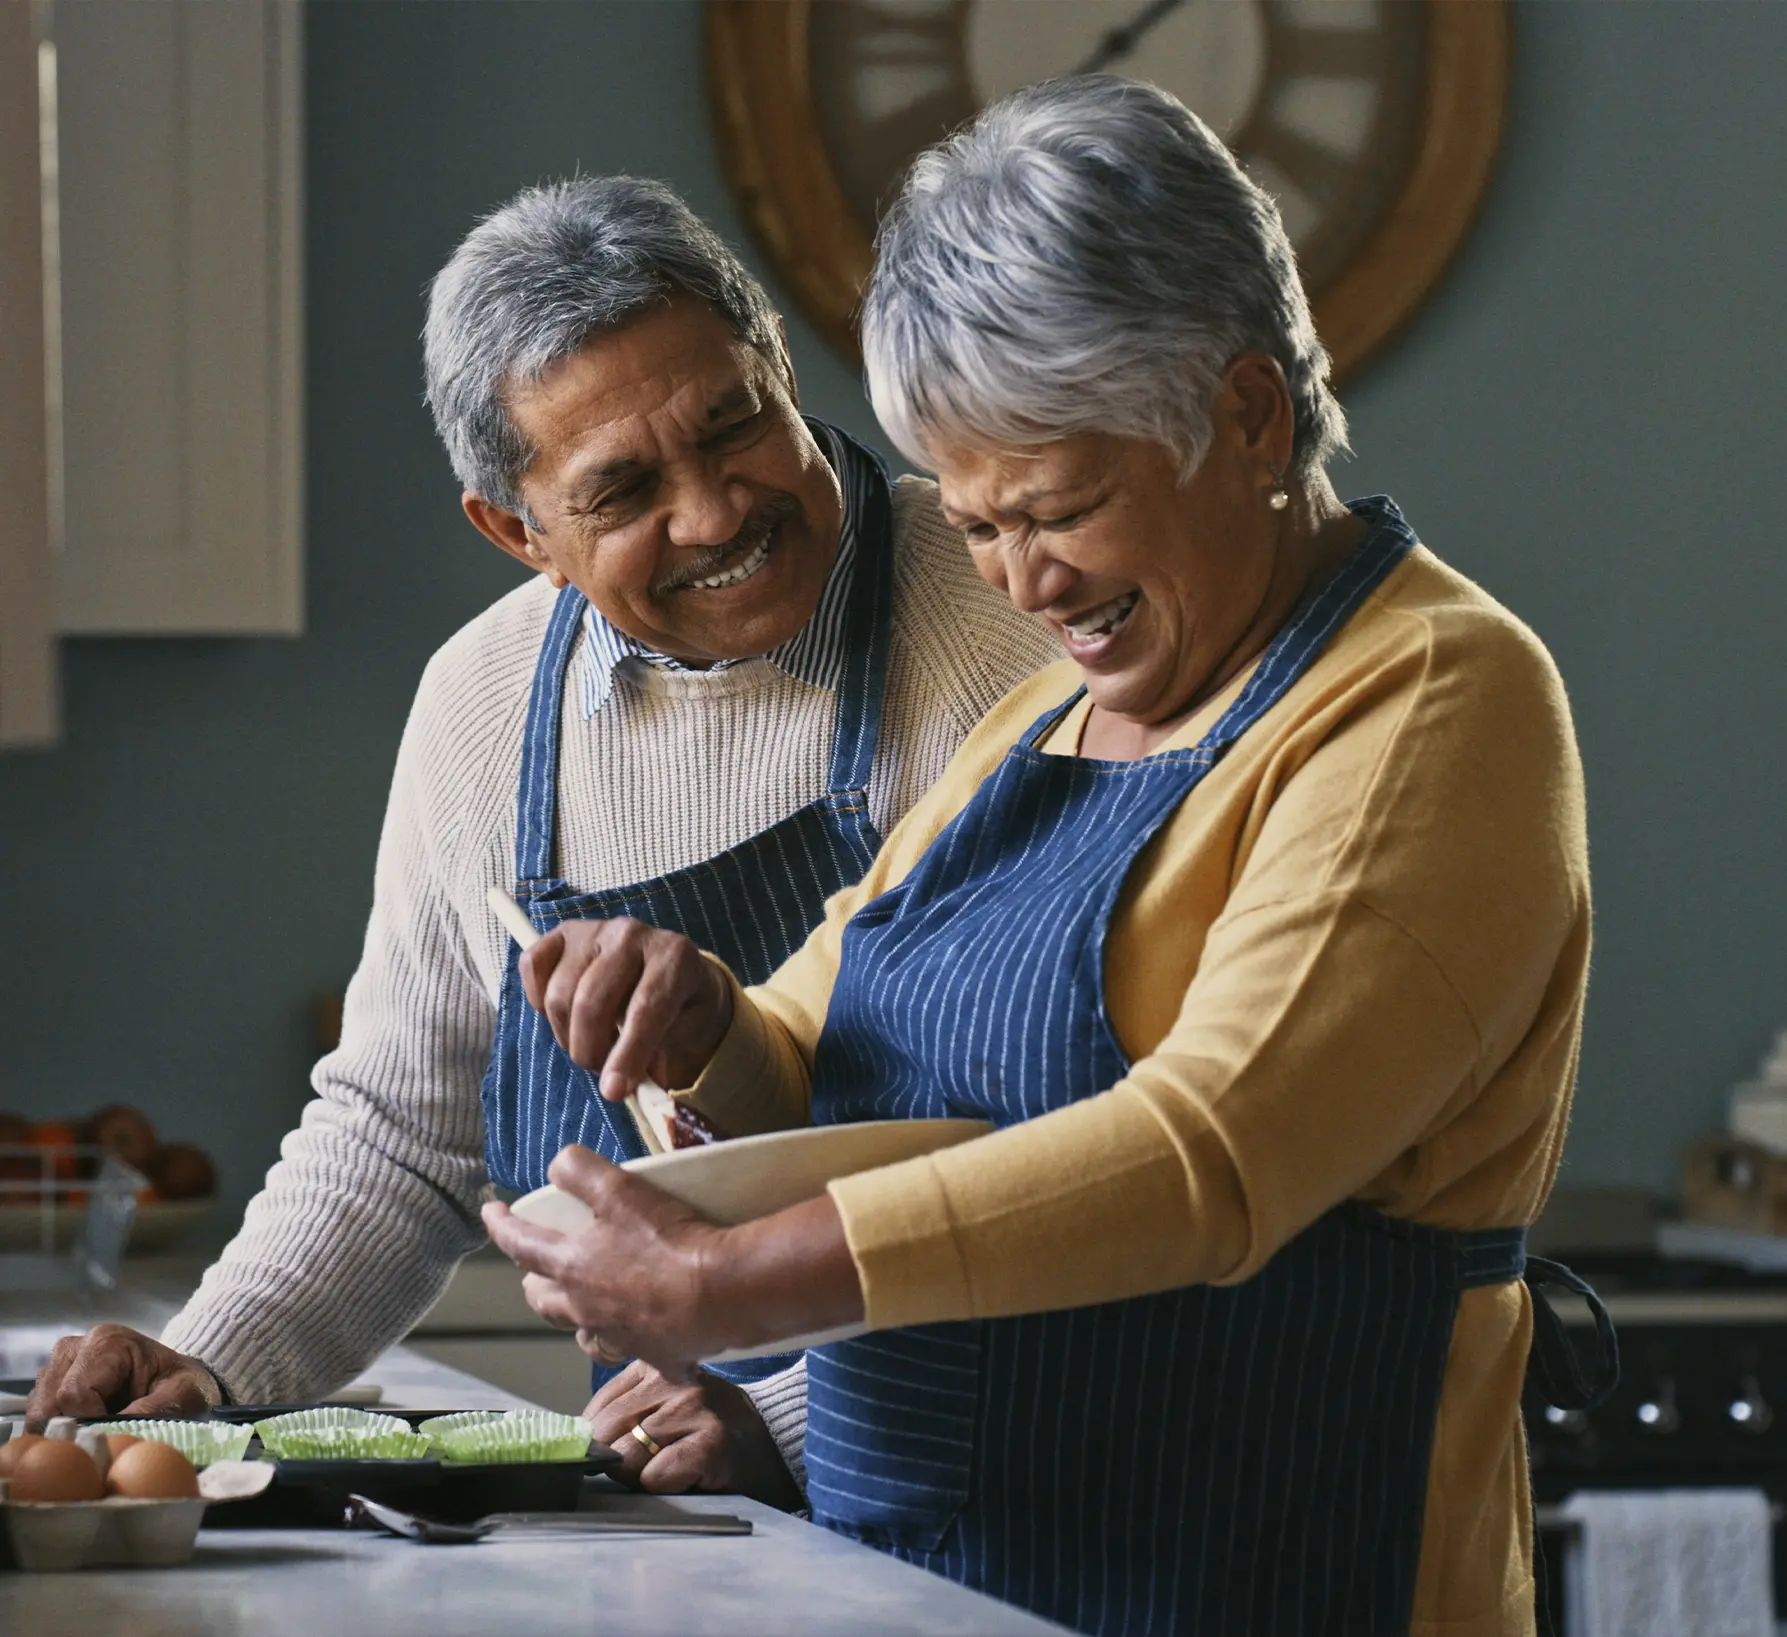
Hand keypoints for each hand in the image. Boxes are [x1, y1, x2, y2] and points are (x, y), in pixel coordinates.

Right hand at [27, 1324, 222, 1428]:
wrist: (180, 1381)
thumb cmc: (182, 1386)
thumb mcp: (182, 1396)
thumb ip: (151, 1410)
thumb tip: (111, 1431)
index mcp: (108, 1342)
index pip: (74, 1393)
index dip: (88, 1424)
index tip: (111, 1438)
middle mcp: (76, 1347)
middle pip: (49, 1403)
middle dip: (71, 1429)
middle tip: (100, 1441)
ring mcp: (59, 1365)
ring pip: (38, 1411)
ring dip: (62, 1430)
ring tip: (98, 1432)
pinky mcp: (52, 1384)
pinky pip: (38, 1416)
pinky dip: (57, 1430)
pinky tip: (86, 1431)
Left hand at [484, 1145, 725, 1378]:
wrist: (723, 1294)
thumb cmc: (669, 1241)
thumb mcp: (620, 1188)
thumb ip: (580, 1171)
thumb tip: (556, 1166)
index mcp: (572, 1267)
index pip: (519, 1244)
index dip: (500, 1224)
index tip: (490, 1209)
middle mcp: (586, 1309)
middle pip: (542, 1300)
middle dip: (533, 1281)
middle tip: (536, 1266)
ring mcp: (619, 1337)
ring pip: (581, 1333)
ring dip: (575, 1317)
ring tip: (584, 1304)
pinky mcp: (656, 1355)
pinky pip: (636, 1353)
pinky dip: (633, 1343)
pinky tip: (647, 1334)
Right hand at [519, 917, 732, 1100]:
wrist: (671, 969)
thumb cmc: (677, 1006)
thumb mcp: (682, 1032)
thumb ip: (656, 1058)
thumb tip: (622, 1089)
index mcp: (674, 956)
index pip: (645, 1007)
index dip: (627, 1054)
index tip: (613, 1091)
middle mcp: (633, 934)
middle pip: (592, 1002)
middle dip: (590, 1051)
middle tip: (598, 1069)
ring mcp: (595, 929)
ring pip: (559, 994)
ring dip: (567, 1035)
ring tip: (588, 1045)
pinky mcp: (563, 931)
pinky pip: (533, 966)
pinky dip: (539, 1000)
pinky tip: (564, 1014)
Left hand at [586, 1361, 800, 1510]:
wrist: (769, 1445)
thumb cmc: (708, 1426)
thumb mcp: (666, 1400)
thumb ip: (628, 1406)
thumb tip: (579, 1437)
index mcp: (658, 1363)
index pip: (599, 1406)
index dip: (599, 1438)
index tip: (616, 1448)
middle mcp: (675, 1378)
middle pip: (607, 1431)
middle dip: (613, 1460)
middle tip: (642, 1466)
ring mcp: (694, 1407)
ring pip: (626, 1456)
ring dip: (636, 1476)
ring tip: (664, 1468)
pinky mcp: (711, 1441)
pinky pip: (655, 1475)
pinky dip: (659, 1485)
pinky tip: (683, 1475)